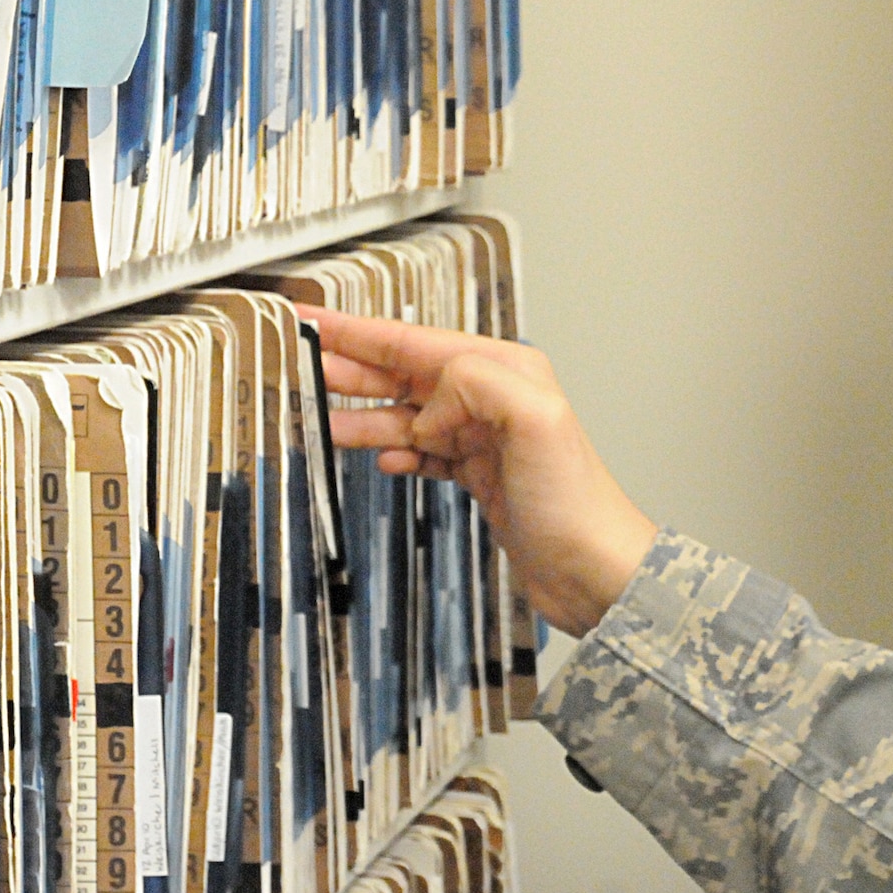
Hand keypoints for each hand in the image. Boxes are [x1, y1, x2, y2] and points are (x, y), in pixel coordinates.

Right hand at [299, 306, 657, 636]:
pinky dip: (397, 452)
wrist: (592, 568)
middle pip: (407, 373)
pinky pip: (425, 453)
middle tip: (300, 364)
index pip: (417, 342)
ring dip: (364, 416)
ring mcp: (486, 439)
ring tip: (319, 419)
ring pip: (409, 415)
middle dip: (353, 367)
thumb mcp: (535, 419)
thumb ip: (475, 384)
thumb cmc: (574, 500)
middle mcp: (496, 398)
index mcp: (507, 370)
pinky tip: (379, 458)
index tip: (314, 323)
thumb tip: (425, 407)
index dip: (361, 332)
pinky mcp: (481, 476)